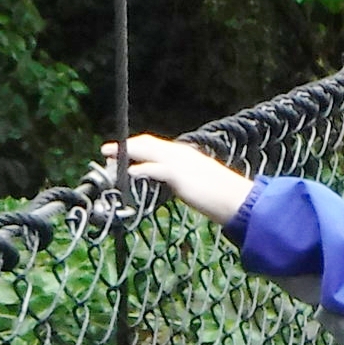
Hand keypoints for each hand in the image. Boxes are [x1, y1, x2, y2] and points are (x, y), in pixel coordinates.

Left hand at [104, 135, 253, 224]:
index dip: (136, 147)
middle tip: (106, 151)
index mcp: (186, 155)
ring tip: (109, 159)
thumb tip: (178, 186)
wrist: (237, 201)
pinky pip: (155, 168)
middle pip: (147, 143)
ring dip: (125, 154)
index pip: (156, 145)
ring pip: (146, 151)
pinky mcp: (180, 175)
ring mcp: (180, 162)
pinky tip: (129, 173)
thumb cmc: (222, 197)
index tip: (121, 152)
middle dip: (125, 146)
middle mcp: (181, 154)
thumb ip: (184, 182)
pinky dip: (140, 169)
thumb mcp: (199, 185)